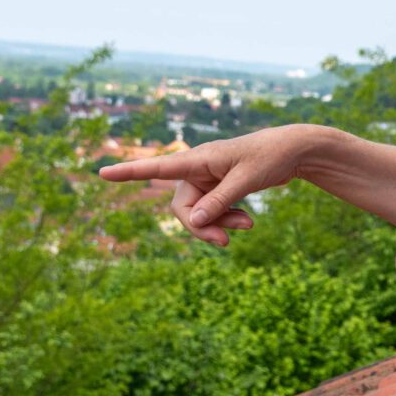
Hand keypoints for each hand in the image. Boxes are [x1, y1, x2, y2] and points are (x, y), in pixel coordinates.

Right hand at [98, 125, 310, 246]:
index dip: (129, 172)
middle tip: (225, 243)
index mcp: (200, 158)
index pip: (158, 167)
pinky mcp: (219, 188)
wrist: (293, 152)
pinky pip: (212, 212)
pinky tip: (247, 221)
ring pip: (199, 213)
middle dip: (201, 227)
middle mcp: (198, 168)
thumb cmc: (270, 157)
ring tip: (248, 225)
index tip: (102, 173)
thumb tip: (194, 221)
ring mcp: (208, 179)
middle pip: (183, 207)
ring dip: (219, 225)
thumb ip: (220, 201)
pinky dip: (226, 220)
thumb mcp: (246, 180)